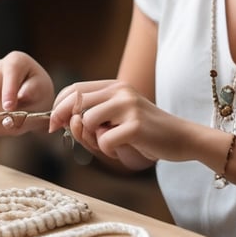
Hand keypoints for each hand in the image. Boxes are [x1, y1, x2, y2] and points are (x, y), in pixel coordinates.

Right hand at [0, 50, 54, 135]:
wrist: (29, 99)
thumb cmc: (37, 94)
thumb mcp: (42, 92)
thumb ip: (33, 93)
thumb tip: (22, 95)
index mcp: (16, 61)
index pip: (10, 71)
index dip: (8, 90)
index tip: (9, 108)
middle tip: (10, 123)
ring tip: (7, 121)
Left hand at [50, 80, 184, 169]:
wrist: (182, 138)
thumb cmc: (144, 133)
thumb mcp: (115, 120)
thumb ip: (90, 119)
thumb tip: (65, 121)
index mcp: (113, 86)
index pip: (74, 89)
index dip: (58, 106)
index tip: (53, 123)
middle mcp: (120, 90)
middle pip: (76, 102)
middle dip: (66, 121)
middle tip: (70, 137)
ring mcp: (128, 105)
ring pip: (87, 121)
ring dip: (92, 139)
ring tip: (109, 143)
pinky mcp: (136, 125)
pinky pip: (104, 141)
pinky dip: (108, 150)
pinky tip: (123, 148)